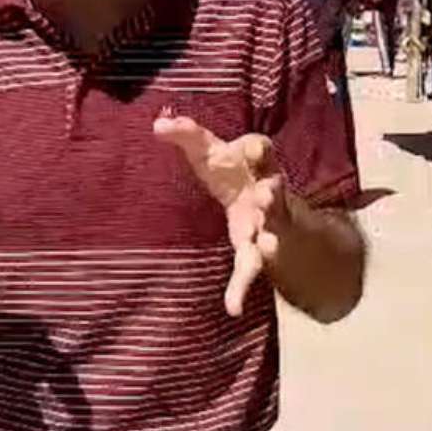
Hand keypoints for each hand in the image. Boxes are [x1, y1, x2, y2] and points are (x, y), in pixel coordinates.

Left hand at [154, 114, 290, 316]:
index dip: (257, 149)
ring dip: (270, 239)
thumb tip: (157, 123)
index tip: (253, 148)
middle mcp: (266, 192)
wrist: (258, 199)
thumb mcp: (208, 149)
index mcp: (255, 164)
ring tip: (268, 246)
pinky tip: (233, 307)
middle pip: (274, 192)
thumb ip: (186, 134)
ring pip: (271, 232)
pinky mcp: (255, 250)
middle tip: (265, 196)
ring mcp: (265, 224)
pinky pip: (250, 270)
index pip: (261, 151)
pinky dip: (240, 288)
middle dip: (271, 195)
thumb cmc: (228, 168)